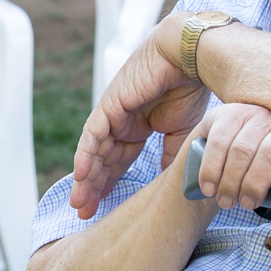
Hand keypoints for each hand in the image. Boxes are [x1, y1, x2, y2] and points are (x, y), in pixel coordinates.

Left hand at [71, 12, 213, 217]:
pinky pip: (93, 134)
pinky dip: (86, 155)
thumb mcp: (182, 133)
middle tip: (84, 212)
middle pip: (102, 160)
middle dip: (93, 186)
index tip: (103, 207)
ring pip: (94, 151)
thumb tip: (168, 185)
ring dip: (86, 177)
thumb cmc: (190, 88)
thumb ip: (171, 157)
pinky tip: (81, 175)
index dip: (111, 183)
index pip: (119, 161)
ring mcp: (114, 113)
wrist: (191, 58)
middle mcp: (122, 121)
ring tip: (80, 202)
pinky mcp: (110, 105)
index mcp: (138, 127)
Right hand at [193, 103, 270, 245]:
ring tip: (226, 200)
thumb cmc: (269, 176)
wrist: (234, 150)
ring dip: (231, 182)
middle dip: (255, 185)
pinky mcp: (229, 114)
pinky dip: (212, 170)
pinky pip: (219, 141)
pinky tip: (210, 187)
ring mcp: (256, 116)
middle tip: (246, 205)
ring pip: (243, 149)